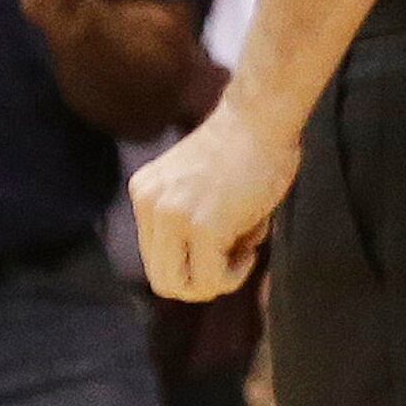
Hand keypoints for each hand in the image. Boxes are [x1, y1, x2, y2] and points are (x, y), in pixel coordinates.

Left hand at [132, 100, 297, 301]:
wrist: (260, 120)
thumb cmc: (246, 147)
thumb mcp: (198, 186)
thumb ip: (188, 218)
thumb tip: (206, 261)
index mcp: (144, 195)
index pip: (155, 256)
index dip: (192, 264)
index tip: (223, 246)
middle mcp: (148, 207)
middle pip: (163, 280)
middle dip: (203, 281)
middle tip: (233, 259)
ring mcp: (171, 218)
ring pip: (182, 286)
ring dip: (218, 280)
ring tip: (243, 250)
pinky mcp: (202, 227)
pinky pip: (212, 277)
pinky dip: (234, 274)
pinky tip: (251, 248)